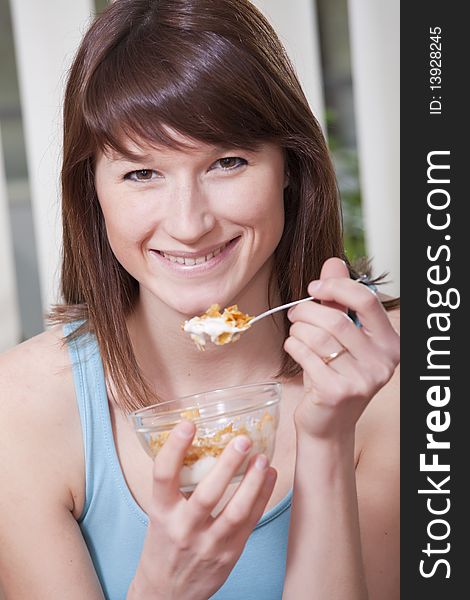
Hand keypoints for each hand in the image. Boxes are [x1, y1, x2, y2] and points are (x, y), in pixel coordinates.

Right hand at [129, 421, 276, 599]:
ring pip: (235, 511)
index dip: (175, 447)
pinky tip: (269, 477)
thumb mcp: (161, 513)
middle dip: (227, 464)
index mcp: (160, 512)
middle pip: (207, 494)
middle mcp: (182, 528)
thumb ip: (178, 485)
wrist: (166, 594)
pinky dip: (262, 497)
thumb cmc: (165, 543)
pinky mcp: (228, 555)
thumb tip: (205, 441)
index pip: (163, 475)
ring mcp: (207, 544)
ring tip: (263, 458)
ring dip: (253, 482)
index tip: (188, 424)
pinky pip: (249, 523)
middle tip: (243, 439)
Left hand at [284, 257, 399, 439]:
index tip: (313, 288)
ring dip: (297, 330)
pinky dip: (292, 346)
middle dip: (306, 312)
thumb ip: (339, 299)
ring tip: (296, 335)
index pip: (366, 301)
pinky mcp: (337, 392)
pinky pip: (305, 354)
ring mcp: (362, 380)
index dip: (335, 288)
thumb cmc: (334, 373)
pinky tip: (294, 350)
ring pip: (317, 336)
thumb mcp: (341, 336)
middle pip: (335, 319)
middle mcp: (382, 362)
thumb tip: (333, 262)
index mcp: (390, 344)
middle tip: (295, 314)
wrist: (328, 423)